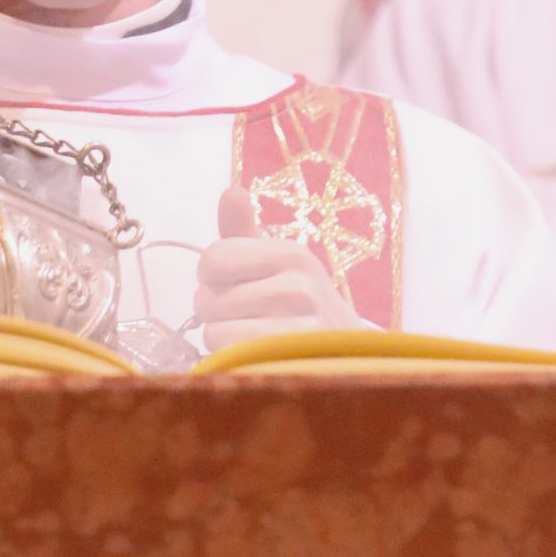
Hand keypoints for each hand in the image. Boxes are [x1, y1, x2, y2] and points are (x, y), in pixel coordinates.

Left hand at [194, 182, 355, 349]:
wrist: (348, 360)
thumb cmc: (303, 310)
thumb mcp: (280, 266)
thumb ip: (246, 233)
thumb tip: (231, 191)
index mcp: (293, 255)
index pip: (213, 258)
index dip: (213, 278)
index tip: (237, 287)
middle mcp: (298, 288)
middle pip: (207, 298)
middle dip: (218, 313)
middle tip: (251, 321)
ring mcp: (297, 329)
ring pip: (213, 331)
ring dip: (224, 341)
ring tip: (256, 341)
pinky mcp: (287, 365)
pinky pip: (227, 357)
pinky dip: (231, 362)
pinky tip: (256, 360)